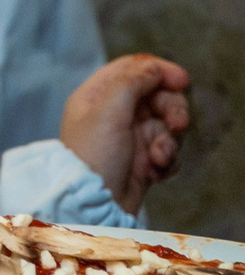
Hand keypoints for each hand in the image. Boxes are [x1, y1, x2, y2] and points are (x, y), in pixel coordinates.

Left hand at [59, 54, 189, 211]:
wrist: (93, 205)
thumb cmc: (92, 157)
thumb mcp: (107, 112)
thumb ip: (130, 83)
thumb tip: (153, 68)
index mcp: (97, 96)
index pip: (132, 68)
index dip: (159, 70)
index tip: (182, 80)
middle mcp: (113, 113)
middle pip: (157, 94)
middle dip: (172, 108)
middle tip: (177, 124)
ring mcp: (130, 136)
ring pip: (168, 123)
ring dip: (170, 140)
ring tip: (159, 156)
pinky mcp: (144, 159)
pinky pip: (169, 149)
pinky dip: (168, 159)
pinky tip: (155, 172)